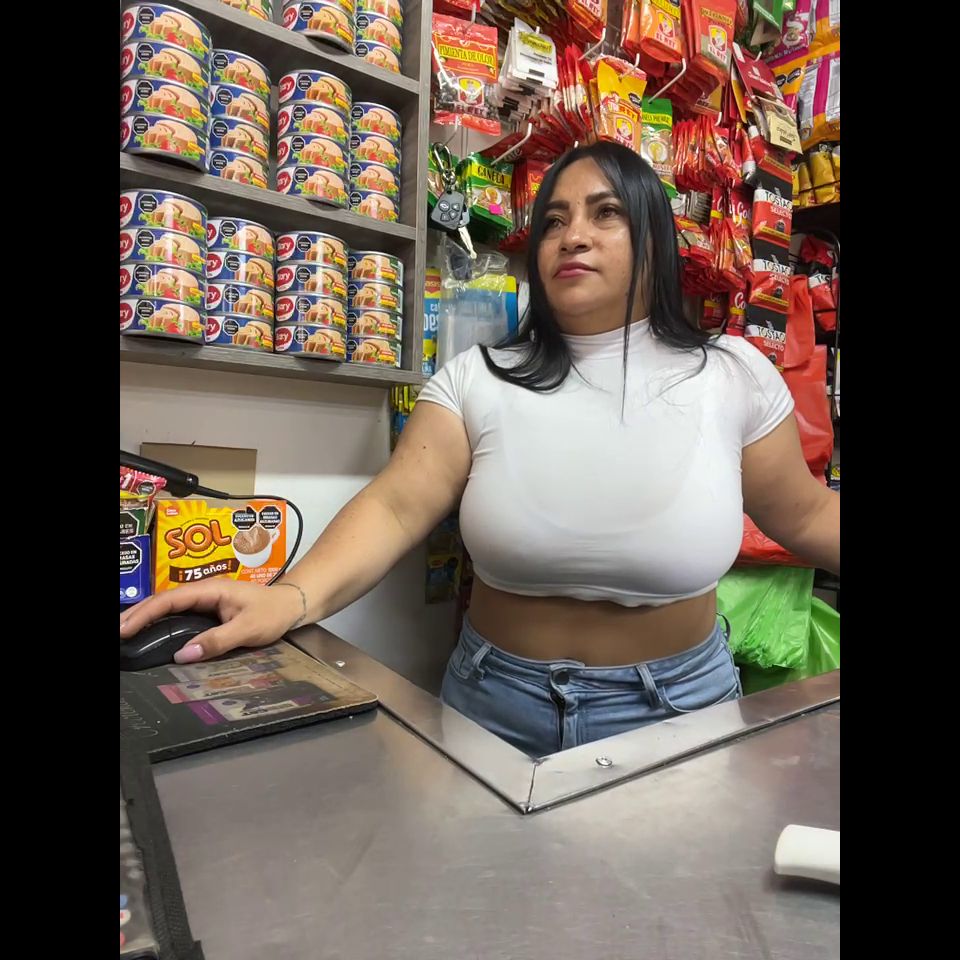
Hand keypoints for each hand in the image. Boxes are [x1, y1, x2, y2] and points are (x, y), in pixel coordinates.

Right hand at [119, 580, 305, 663]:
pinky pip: (179, 615)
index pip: (169, 599)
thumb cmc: (273, 612)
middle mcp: (203, 592)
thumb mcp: (248, 629)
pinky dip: (160, 622)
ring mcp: (205, 601)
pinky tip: (150, 634)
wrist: (292, 605)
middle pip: (163, 601)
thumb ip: (217, 641)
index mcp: (210, 590)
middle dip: (136, 615)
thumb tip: (183, 655)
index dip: (144, 613)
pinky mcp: (208, 611)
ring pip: (169, 607)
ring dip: (146, 618)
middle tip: (117, 633)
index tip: (124, 628)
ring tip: (125, 634)